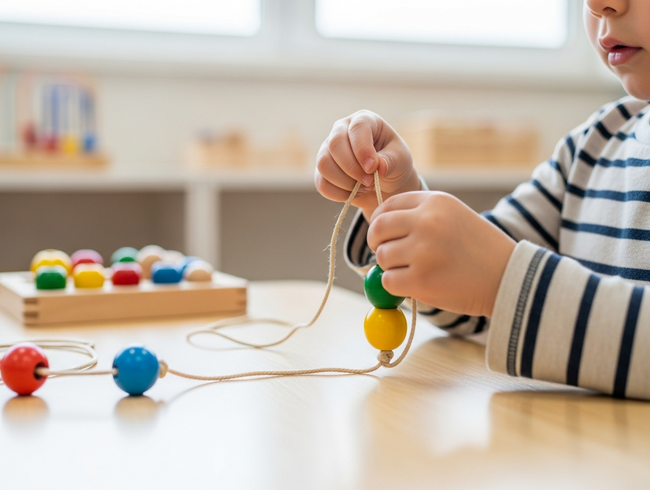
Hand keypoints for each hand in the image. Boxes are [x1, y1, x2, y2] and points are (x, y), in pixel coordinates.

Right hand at [315, 110, 420, 217]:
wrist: (384, 183)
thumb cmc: (393, 164)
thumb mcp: (400, 160)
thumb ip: (390, 161)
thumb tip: (378, 166)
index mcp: (364, 120)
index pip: (357, 128)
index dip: (363, 149)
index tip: (373, 168)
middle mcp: (341, 130)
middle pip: (335, 145)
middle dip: (352, 169)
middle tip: (370, 182)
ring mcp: (327, 149)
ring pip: (324, 164)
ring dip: (345, 182)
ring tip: (363, 188)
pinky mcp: (321, 170)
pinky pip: (321, 183)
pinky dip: (338, 193)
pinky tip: (353, 194)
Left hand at [367, 191, 515, 317]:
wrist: (509, 278)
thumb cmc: (480, 249)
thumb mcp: (453, 216)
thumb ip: (420, 215)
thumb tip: (379, 227)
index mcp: (434, 202)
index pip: (388, 206)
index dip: (380, 222)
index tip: (384, 234)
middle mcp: (426, 221)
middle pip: (378, 229)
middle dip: (377, 243)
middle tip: (388, 254)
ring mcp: (422, 250)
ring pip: (382, 257)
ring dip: (390, 267)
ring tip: (412, 271)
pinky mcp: (420, 279)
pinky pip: (388, 281)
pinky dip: (396, 286)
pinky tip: (415, 285)